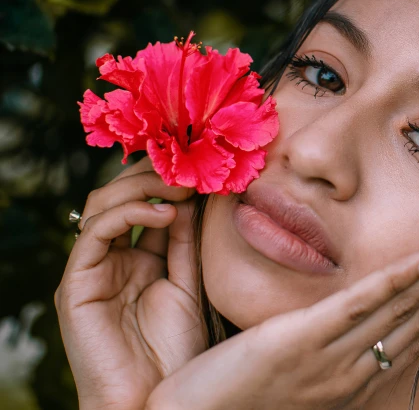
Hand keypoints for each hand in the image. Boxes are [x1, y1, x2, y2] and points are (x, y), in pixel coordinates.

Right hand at [55, 158, 205, 409]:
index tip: (207, 167)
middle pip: (121, 195)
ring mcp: (92, 268)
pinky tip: (165, 212)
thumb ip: (185, 243)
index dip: (172, 181)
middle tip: (192, 167)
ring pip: (103, 203)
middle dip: (156, 175)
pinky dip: (129, 213)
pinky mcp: (77, 282)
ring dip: (144, 186)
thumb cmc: (174, 353)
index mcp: (137, 257)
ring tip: (183, 185)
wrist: (152, 402)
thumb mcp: (189, 285)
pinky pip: (96, 232)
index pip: (146, 202)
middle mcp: (111, 257)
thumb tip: (190, 196)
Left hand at [145, 224, 418, 409]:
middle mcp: (357, 368)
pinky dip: (398, 281)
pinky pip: (359, 307)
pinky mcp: (301, 341)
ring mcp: (333, 356)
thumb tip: (348, 316)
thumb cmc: (236, 399)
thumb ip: (328, 343)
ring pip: (405, 304)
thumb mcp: (296, 371)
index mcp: (357, 373)